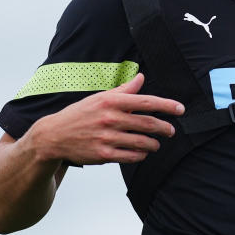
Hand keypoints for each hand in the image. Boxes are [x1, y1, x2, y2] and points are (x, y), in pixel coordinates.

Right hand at [30, 73, 183, 164]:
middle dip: (164, 128)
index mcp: (111, 101)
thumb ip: (123, 90)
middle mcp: (110, 118)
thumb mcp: (100, 98)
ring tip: (157, 143)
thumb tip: (141, 78)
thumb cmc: (80, 114)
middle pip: (148, 123)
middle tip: (171, 130)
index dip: (166, 105)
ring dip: (154, 143)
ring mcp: (106, 137)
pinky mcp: (103, 155)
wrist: (54, 136)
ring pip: (142, 142)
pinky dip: (141, 154)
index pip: (146, 101)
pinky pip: (130, 156)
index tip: (180, 109)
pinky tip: (143, 152)